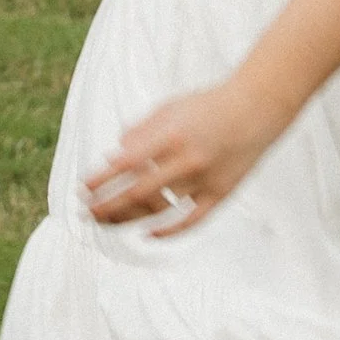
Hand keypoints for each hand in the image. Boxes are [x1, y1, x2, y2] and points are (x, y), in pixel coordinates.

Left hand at [85, 73, 280, 233]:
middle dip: (107, 204)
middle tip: (86, 212)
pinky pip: (191, 221)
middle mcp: (186, 159)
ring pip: (159, 209)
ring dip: (128, 218)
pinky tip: (146, 234)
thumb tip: (113, 156)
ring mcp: (205, 179)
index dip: (102, 179)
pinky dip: (168, 231)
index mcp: (171, 134)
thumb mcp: (170, 108)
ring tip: (106, 221)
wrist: (257, 109)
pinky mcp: (221, 194)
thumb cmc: (208, 106)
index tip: (82, 188)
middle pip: (137, 192)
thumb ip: (141, 130)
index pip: (126, 164)